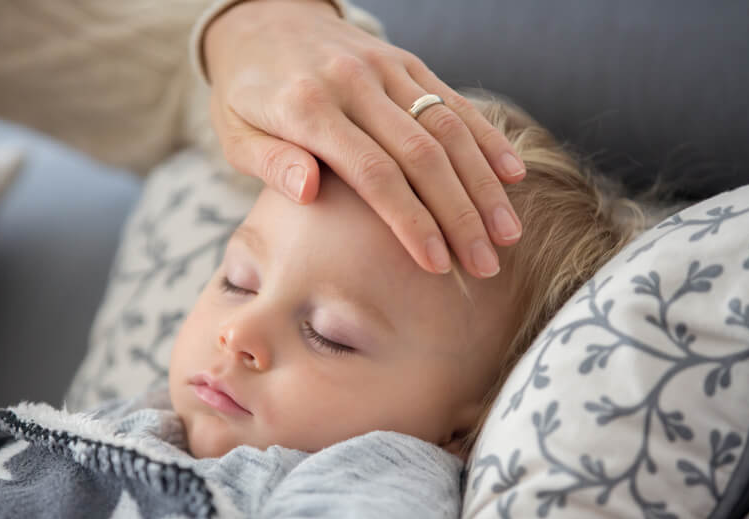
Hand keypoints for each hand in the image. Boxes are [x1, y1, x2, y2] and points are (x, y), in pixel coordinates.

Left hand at [204, 0, 525, 277]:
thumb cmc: (245, 94)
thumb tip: (309, 193)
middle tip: (485, 265)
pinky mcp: (404, 61)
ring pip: (447, 127)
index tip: (437, 264)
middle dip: (459, 214)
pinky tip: (512, 175)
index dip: (410, 220)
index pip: (372, 173)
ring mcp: (383, 68)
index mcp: (307, 107)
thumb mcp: (236, 133)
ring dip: (482, 183)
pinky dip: (486, 137)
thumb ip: (271, 162)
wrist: (261, 20)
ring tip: (508, 233)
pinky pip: (452, 99)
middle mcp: (353, 83)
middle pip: (421, 155)